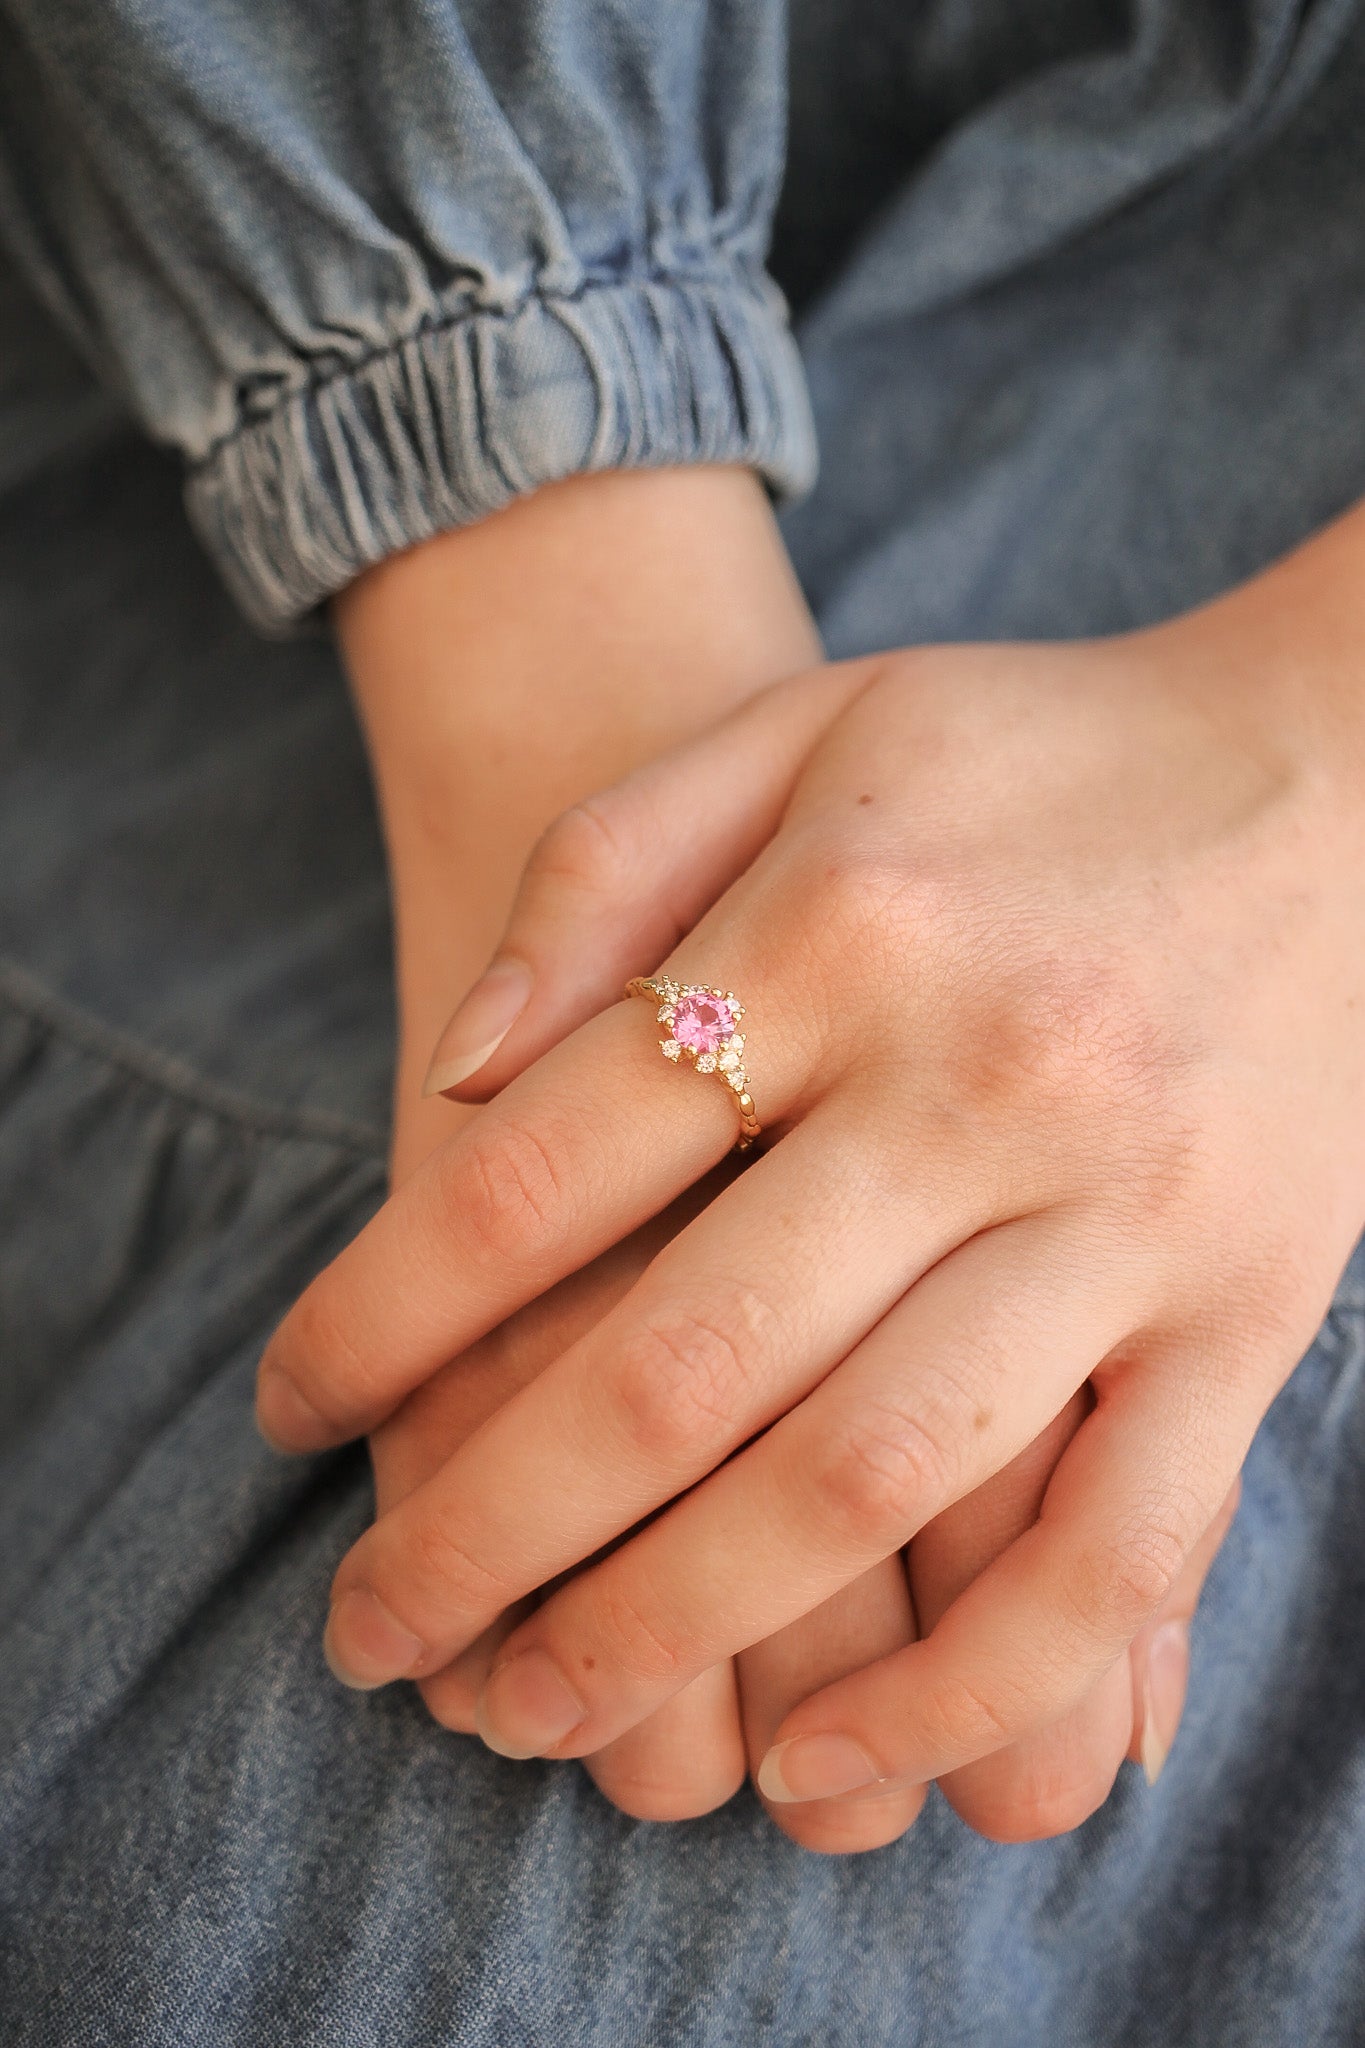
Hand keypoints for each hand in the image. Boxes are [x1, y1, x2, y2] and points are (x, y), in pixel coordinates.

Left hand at [273, 499, 1364, 1810]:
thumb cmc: (1041, 751)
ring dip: (679, 1631)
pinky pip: (1117, 1556)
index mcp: (845, 925)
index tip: (290, 1410)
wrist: (1347, 768)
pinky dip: (970, 1688)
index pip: (542, 1171)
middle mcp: (983, 1079)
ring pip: (871, 1484)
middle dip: (490, 1528)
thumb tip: (456, 1072)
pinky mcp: (1253, 1314)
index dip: (383, 1315)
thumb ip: (607, 871)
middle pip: (679, 1365)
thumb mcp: (803, 728)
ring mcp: (1133, 1213)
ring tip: (541, 1711)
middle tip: (372, 1629)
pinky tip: (836, 1756)